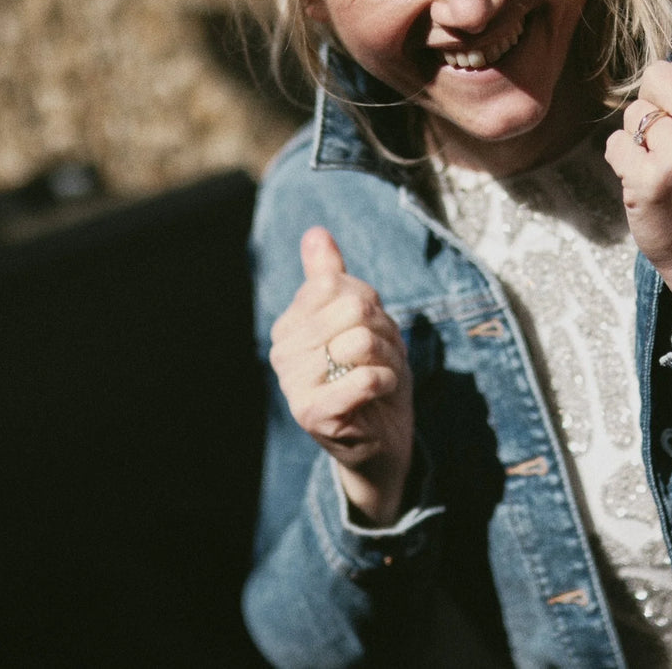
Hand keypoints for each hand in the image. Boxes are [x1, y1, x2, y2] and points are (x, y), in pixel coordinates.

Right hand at [269, 227, 414, 524]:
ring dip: (389, 359)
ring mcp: (293, 383)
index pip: (340, 284)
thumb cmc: (368, 373)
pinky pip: (366, 377)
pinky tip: (378, 395)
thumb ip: (330, 277)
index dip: (370, 304)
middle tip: (381, 357)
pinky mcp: (311, 413)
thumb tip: (316, 233)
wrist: (379, 438)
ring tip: (380, 377)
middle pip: (354, 309)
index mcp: (289, 323)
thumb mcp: (356, 319)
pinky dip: (386, 382)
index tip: (369, 331)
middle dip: (384, 332)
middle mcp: (282, 351)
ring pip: (362, 341)